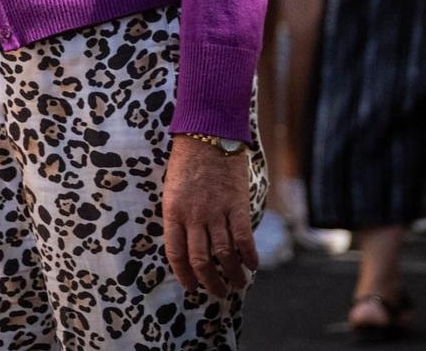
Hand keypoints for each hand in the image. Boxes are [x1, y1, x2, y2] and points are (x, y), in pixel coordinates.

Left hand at [162, 136, 258, 298]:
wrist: (207, 133)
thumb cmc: (186, 160)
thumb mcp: (172, 188)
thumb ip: (180, 215)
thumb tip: (189, 242)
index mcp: (173, 211)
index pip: (176, 253)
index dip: (184, 274)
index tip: (191, 287)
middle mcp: (193, 216)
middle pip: (201, 261)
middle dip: (210, 282)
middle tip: (217, 293)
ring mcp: (216, 212)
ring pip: (225, 255)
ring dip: (233, 275)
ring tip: (238, 284)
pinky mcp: (236, 205)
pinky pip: (244, 238)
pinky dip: (249, 256)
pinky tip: (252, 265)